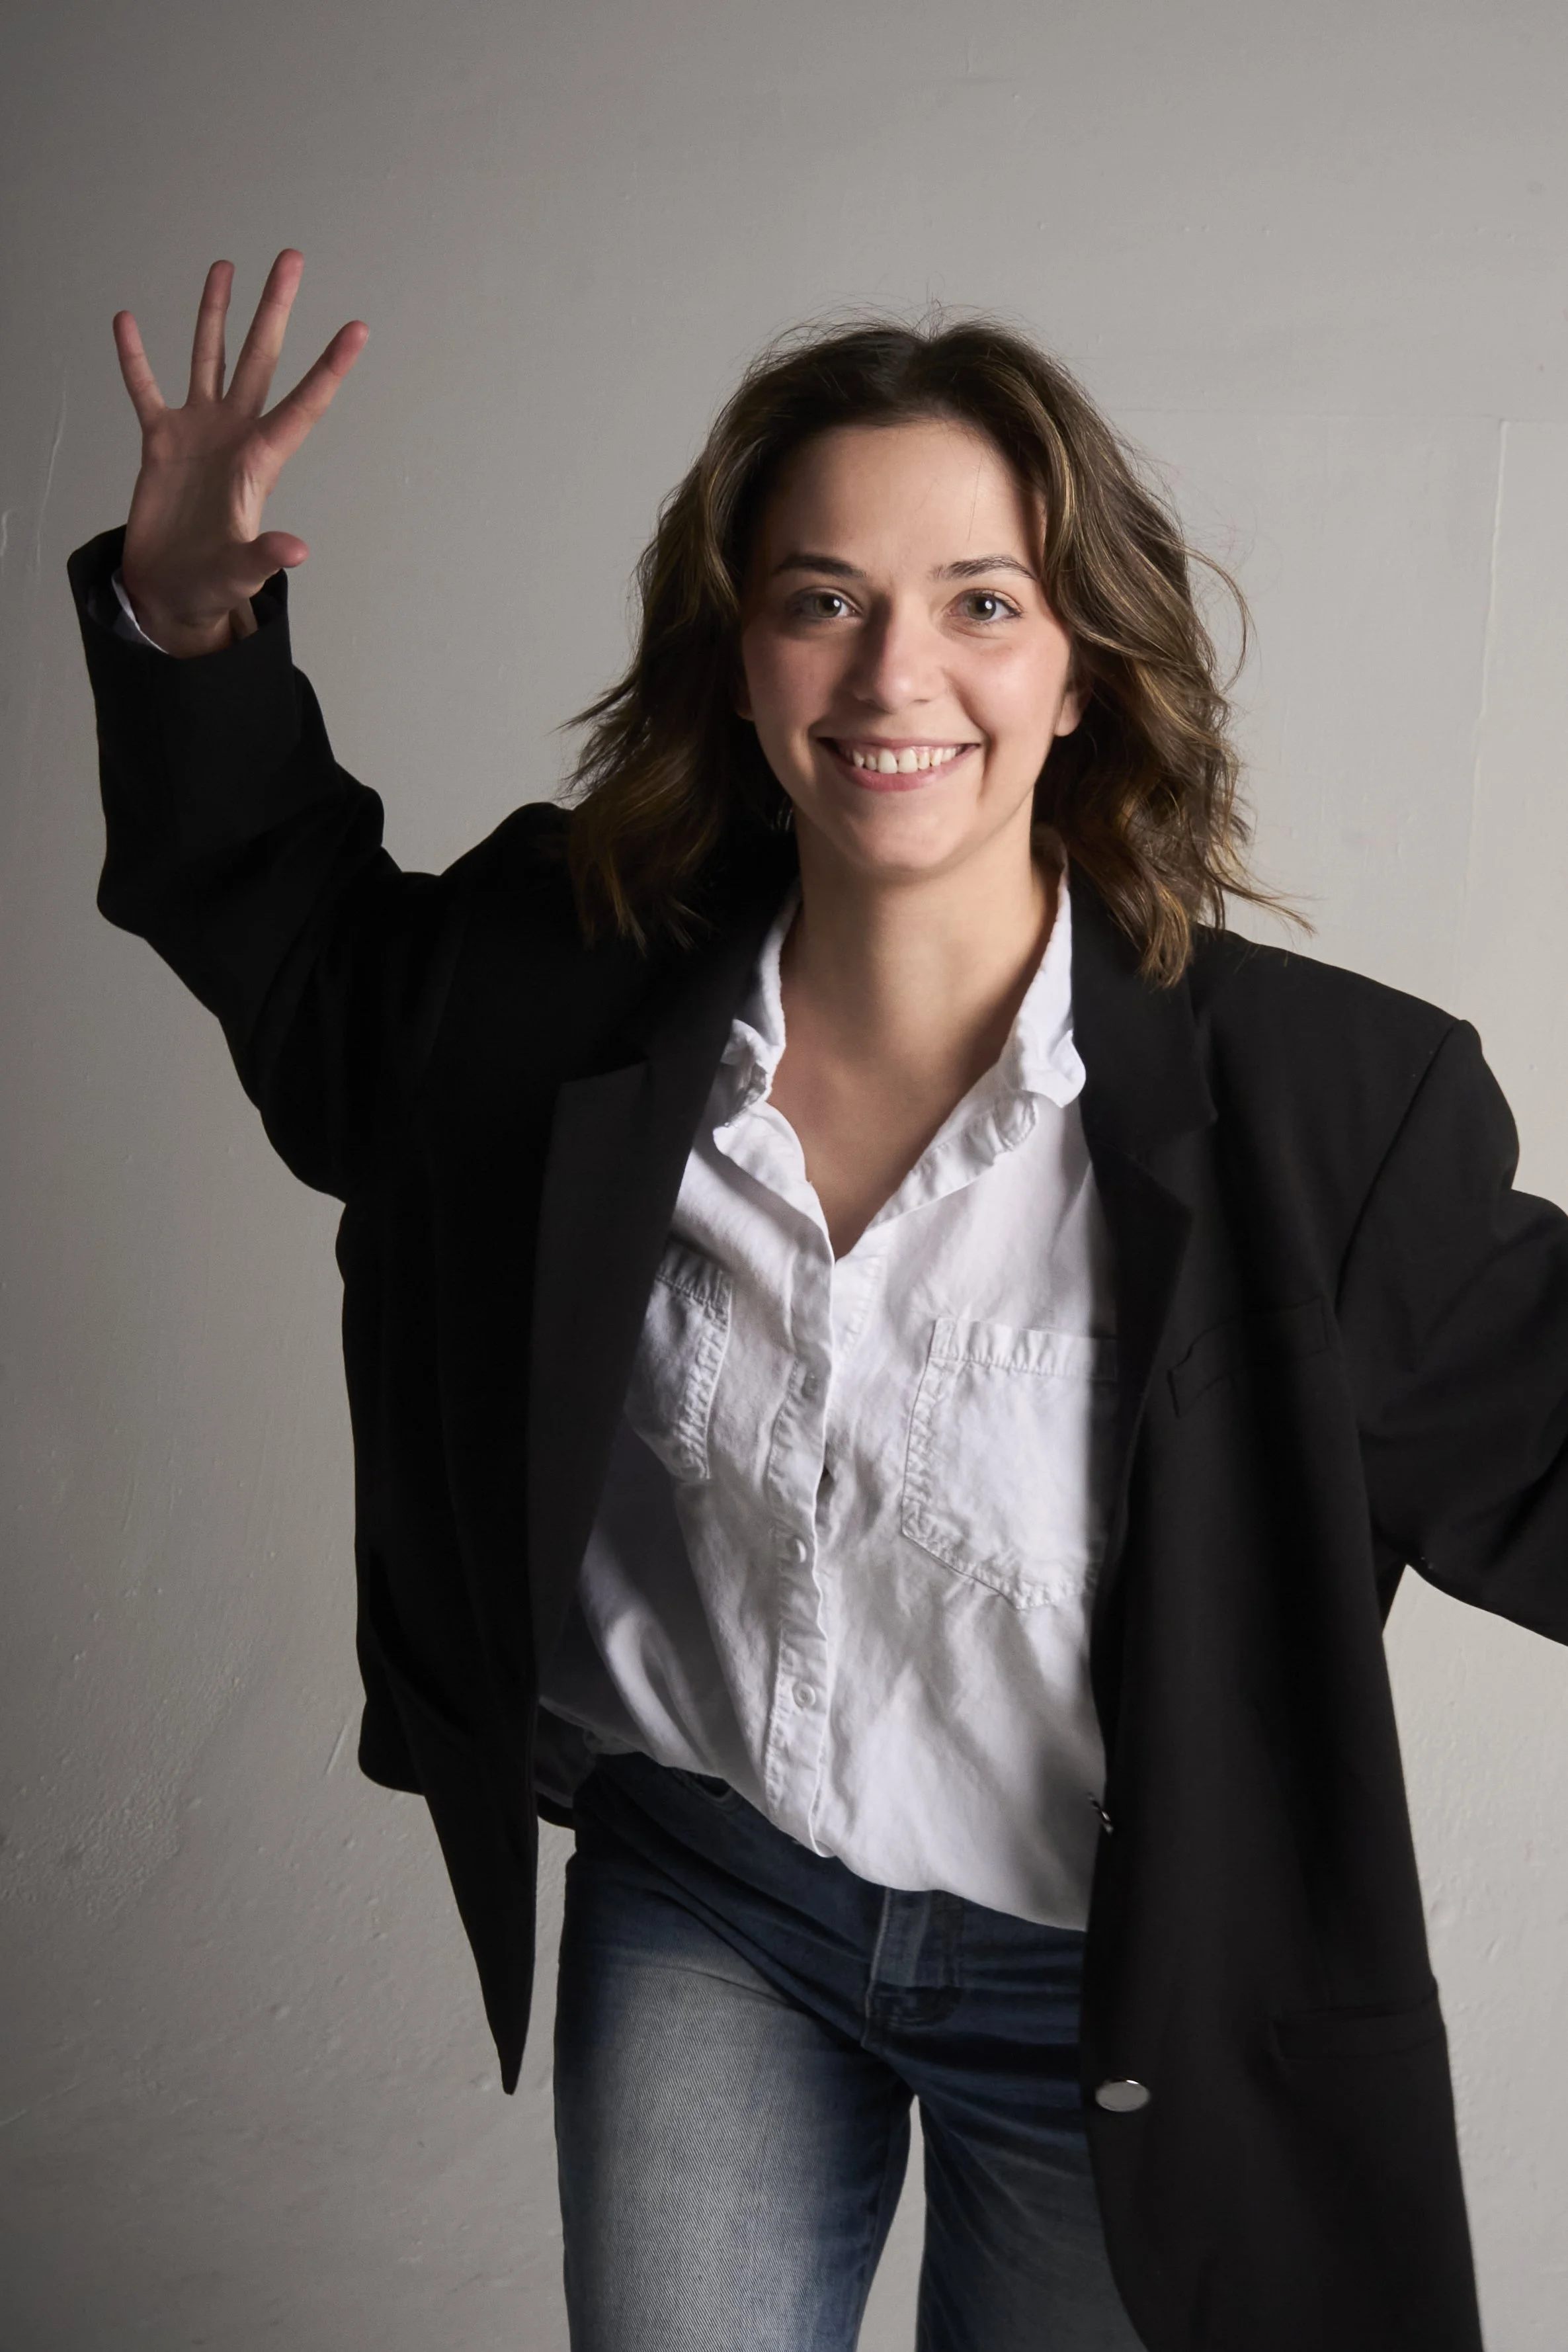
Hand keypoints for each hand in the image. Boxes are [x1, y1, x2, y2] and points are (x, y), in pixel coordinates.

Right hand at [113, 250, 366, 656]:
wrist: (171, 591)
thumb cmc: (212, 587)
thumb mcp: (239, 574)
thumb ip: (264, 557)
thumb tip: (296, 551)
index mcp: (260, 461)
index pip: (303, 404)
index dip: (331, 367)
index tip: (358, 328)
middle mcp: (234, 435)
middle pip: (260, 358)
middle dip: (274, 308)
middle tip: (291, 257)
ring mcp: (198, 433)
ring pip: (210, 357)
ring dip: (215, 313)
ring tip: (225, 266)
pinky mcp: (160, 441)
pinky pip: (145, 388)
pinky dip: (135, 357)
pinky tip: (127, 320)